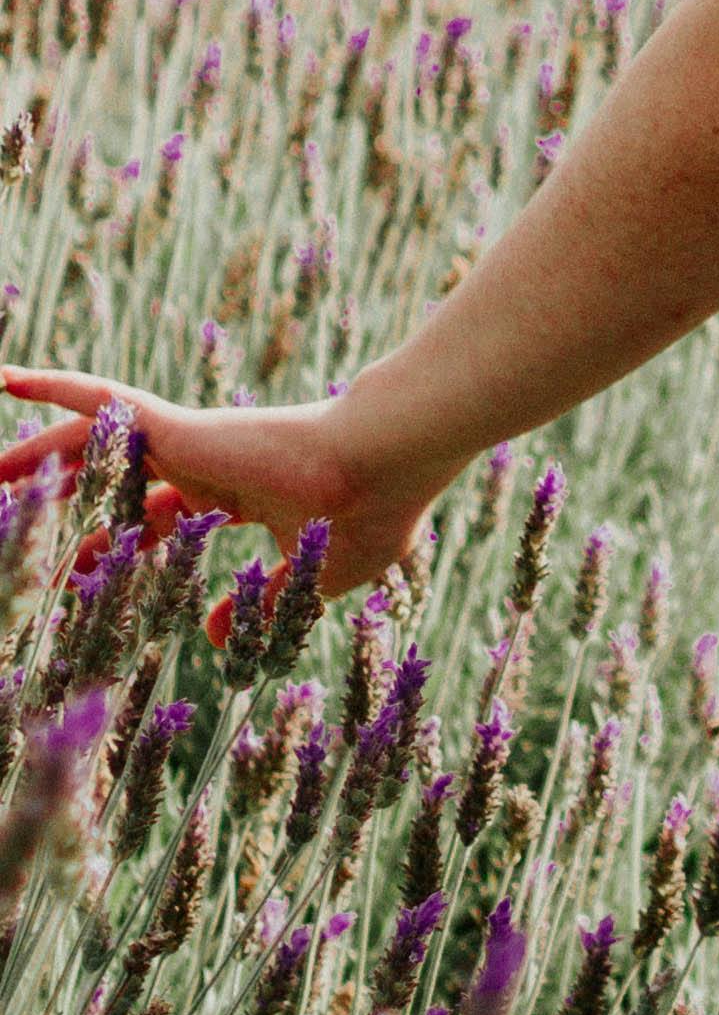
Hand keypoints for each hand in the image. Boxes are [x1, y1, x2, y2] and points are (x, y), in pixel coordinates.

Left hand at [0, 377, 437, 612]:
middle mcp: (206, 463)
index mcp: (240, 494)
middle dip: (66, 493)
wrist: (383, 468)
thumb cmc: (370, 517)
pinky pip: (101, 402)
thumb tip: (211, 634)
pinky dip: (53, 387)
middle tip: (10, 508)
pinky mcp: (178, 426)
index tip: (84, 568)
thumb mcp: (310, 579)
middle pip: (116, 478)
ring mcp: (190, 441)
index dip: (121, 540)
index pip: (162, 514)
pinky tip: (7, 379)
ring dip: (37, 455)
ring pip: (94, 444)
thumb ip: (260, 603)